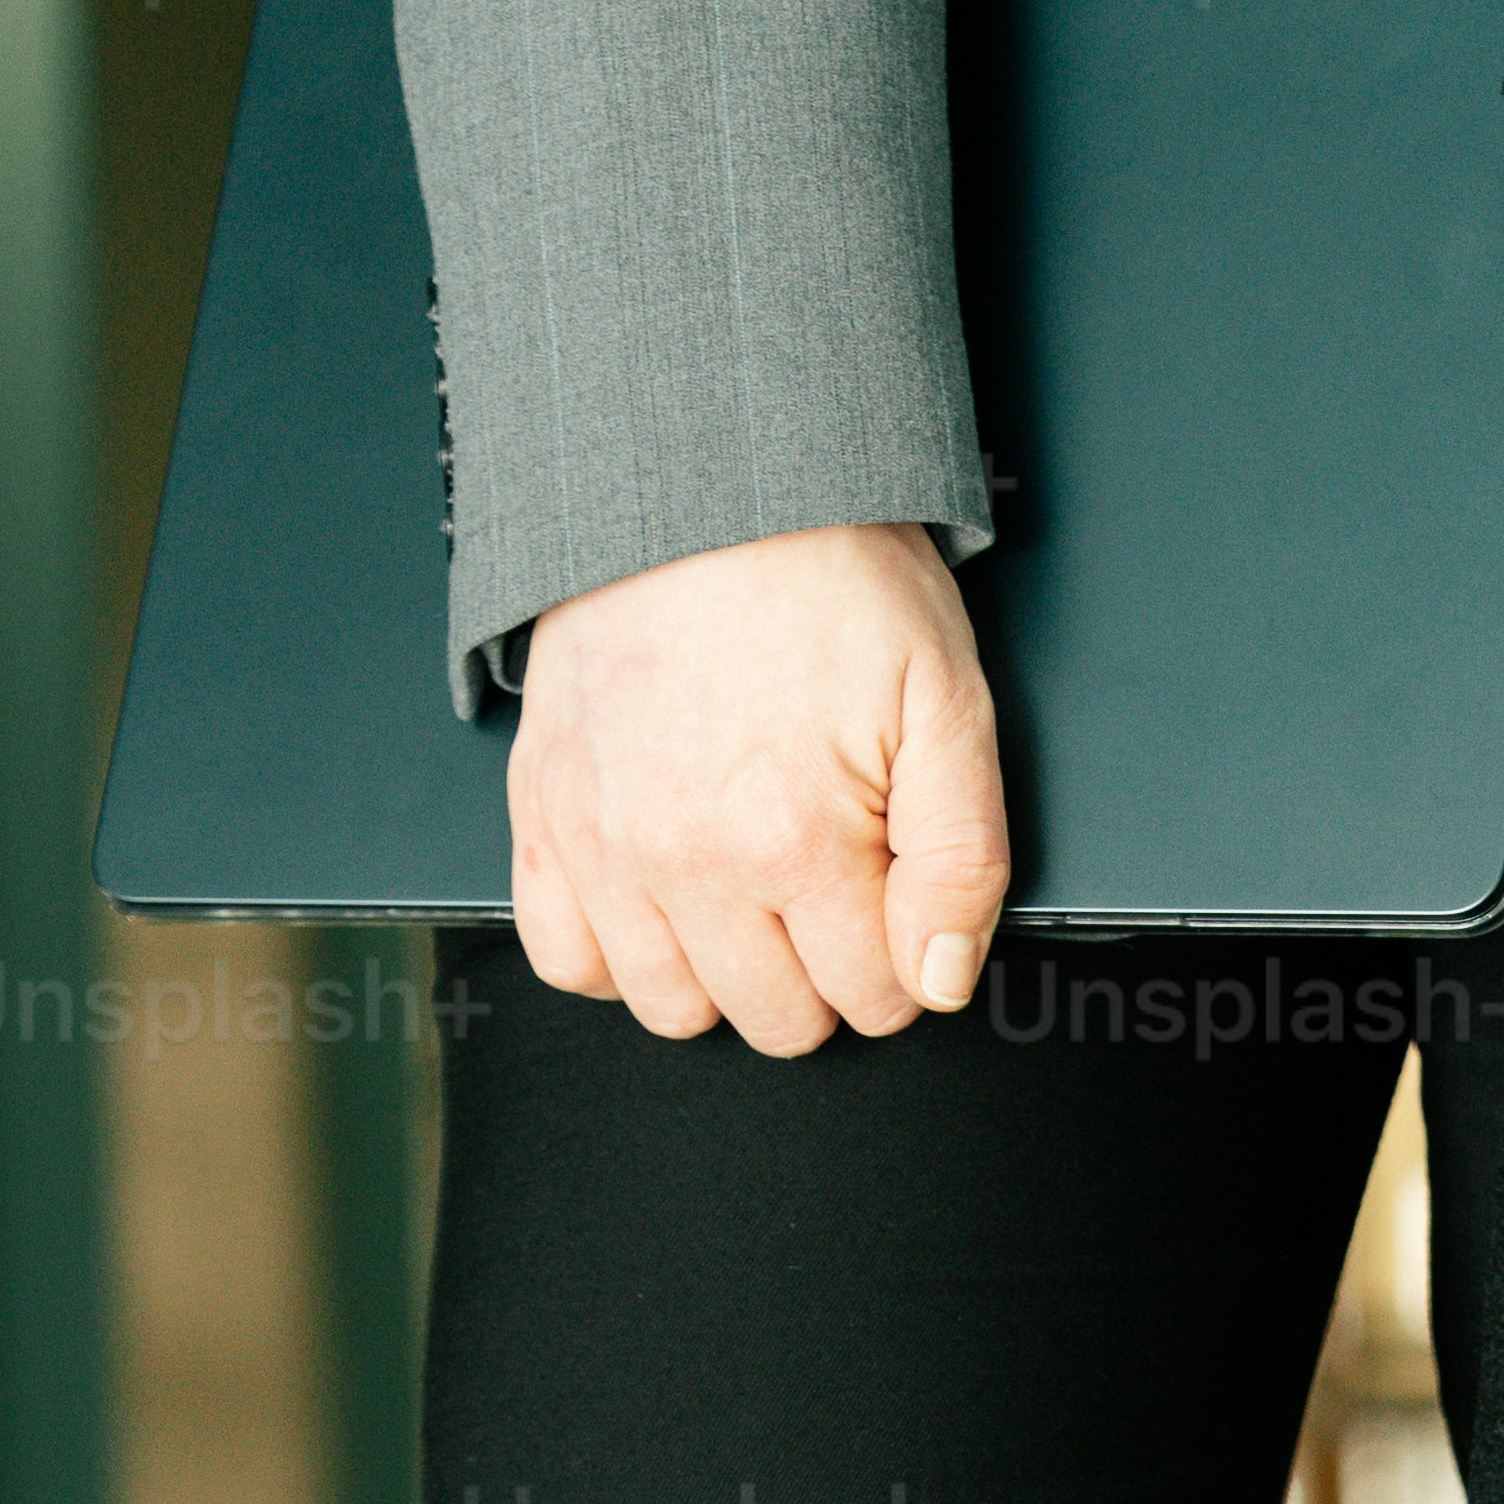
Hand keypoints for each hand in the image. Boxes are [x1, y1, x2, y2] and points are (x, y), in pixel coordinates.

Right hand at [506, 518, 1011, 1048]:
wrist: (704, 483)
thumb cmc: (828, 576)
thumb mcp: (945, 701)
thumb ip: (961, 858)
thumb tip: (939, 979)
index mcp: (794, 841)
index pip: (879, 998)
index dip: (908, 953)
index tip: (900, 889)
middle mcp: (685, 862)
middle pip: (779, 1019)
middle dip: (827, 971)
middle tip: (835, 880)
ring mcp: (602, 848)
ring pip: (673, 1009)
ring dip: (727, 973)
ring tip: (756, 888)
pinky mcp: (542, 819)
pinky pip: (565, 958)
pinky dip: (616, 951)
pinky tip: (668, 899)